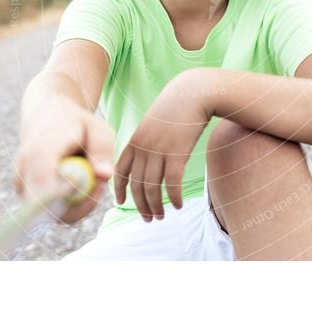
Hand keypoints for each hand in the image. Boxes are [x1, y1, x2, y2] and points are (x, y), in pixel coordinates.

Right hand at [13, 109, 114, 223]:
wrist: (48, 115)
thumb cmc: (77, 123)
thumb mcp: (98, 129)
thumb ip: (102, 150)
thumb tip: (104, 176)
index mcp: (40, 153)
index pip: (46, 192)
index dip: (73, 200)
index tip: (98, 187)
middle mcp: (24, 172)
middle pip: (50, 211)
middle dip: (81, 205)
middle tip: (101, 186)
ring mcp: (21, 185)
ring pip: (52, 214)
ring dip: (76, 203)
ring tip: (89, 178)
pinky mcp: (24, 194)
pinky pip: (51, 211)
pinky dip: (68, 202)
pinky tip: (77, 183)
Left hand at [114, 72, 212, 221]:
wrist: (192, 93)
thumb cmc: (175, 109)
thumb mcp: (153, 124)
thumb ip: (146, 142)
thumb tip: (145, 161)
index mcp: (135, 140)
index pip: (120, 171)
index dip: (120, 189)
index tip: (121, 203)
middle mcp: (144, 147)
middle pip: (137, 185)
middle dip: (141, 205)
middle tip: (148, 218)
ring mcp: (159, 150)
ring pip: (153, 187)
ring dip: (156, 206)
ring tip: (162, 216)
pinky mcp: (177, 152)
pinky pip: (172, 182)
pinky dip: (174, 197)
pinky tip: (178, 205)